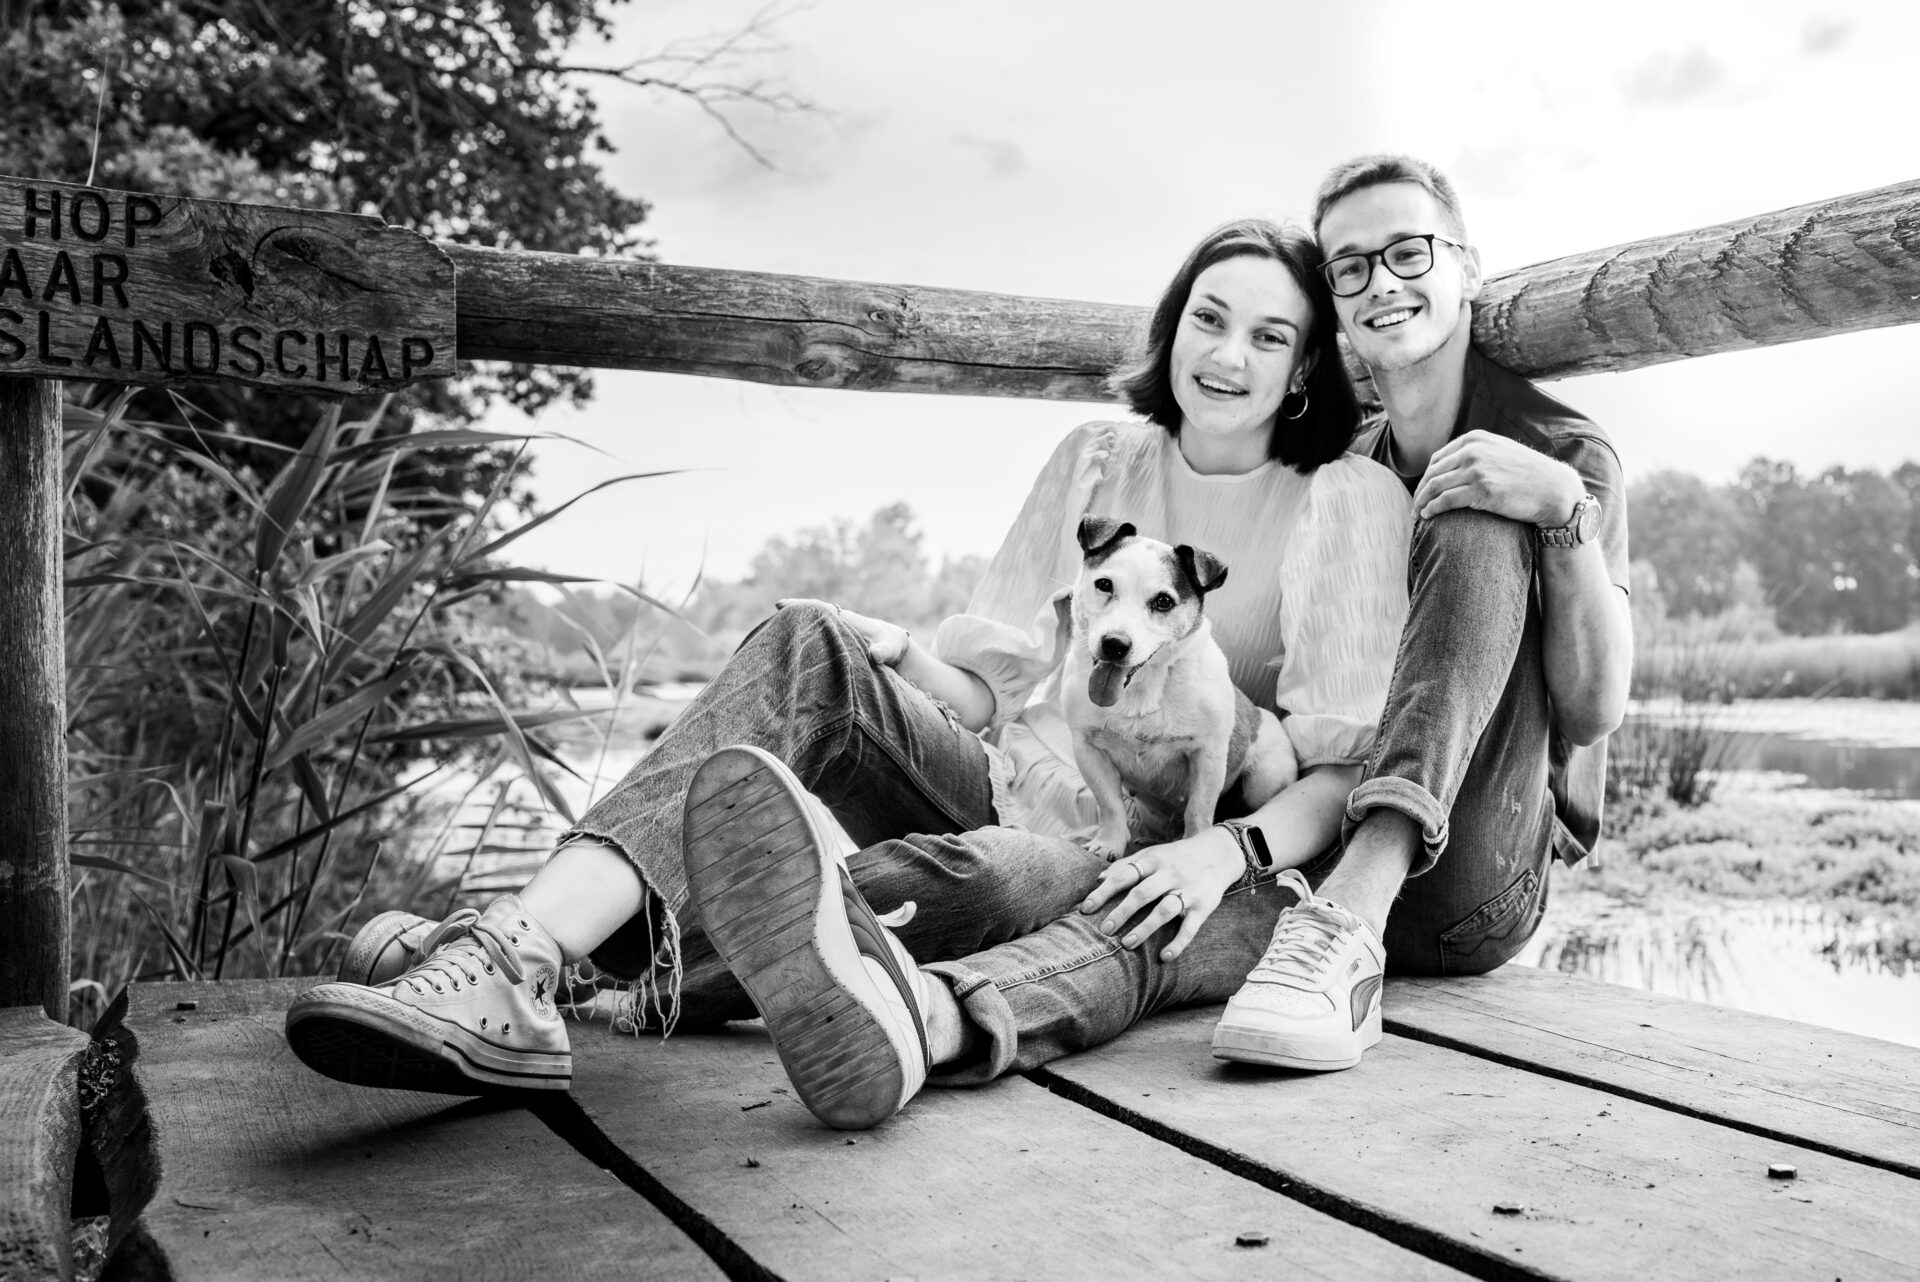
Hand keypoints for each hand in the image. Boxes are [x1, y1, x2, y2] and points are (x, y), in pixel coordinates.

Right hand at [775, 598, 911, 665]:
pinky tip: (782, 654)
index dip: (800, 606)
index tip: (780, 605)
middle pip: (807, 618)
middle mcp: (834, 626)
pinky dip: (798, 644)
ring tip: (765, 640)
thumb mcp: (889, 648)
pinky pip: (811, 642)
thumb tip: (875, 655)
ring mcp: (831, 636)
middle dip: (788, 619)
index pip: (819, 609)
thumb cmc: (890, 645)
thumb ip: (883, 650)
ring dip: (790, 632)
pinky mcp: (830, 647)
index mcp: (845, 621)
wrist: (893, 648)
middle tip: (764, 624)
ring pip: (807, 631)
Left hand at [1077, 828, 1242, 961]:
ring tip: (1127, 944)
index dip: (1104, 892)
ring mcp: (1188, 890)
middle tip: (1104, 930)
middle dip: (1122, 912)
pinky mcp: (1204, 906)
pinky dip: (1178, 943)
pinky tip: (1164, 956)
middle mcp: (1170, 874)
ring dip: (1146, 928)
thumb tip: (1099, 879)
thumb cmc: (1177, 857)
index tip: (1086, 908)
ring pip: (1165, 910)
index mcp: (1154, 860)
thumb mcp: (1153, 854)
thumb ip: (1126, 865)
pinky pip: (1191, 927)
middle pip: (1143, 893)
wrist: (1220, 852)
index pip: (1124, 875)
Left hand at [1412, 430, 1583, 525]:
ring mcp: (1476, 469)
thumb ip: (1478, 452)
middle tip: (1415, 506)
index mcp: (1475, 439)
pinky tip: (1427, 516)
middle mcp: (1473, 451)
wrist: (1554, 490)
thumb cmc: (1528, 475)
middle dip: (1421, 491)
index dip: (1426, 477)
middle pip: (1433, 473)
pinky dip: (1431, 509)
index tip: (1422, 491)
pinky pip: (1445, 500)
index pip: (1438, 459)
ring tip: (1417, 514)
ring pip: (1435, 487)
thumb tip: (1454, 463)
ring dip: (1422, 502)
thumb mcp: (1500, 452)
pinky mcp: (1481, 490)